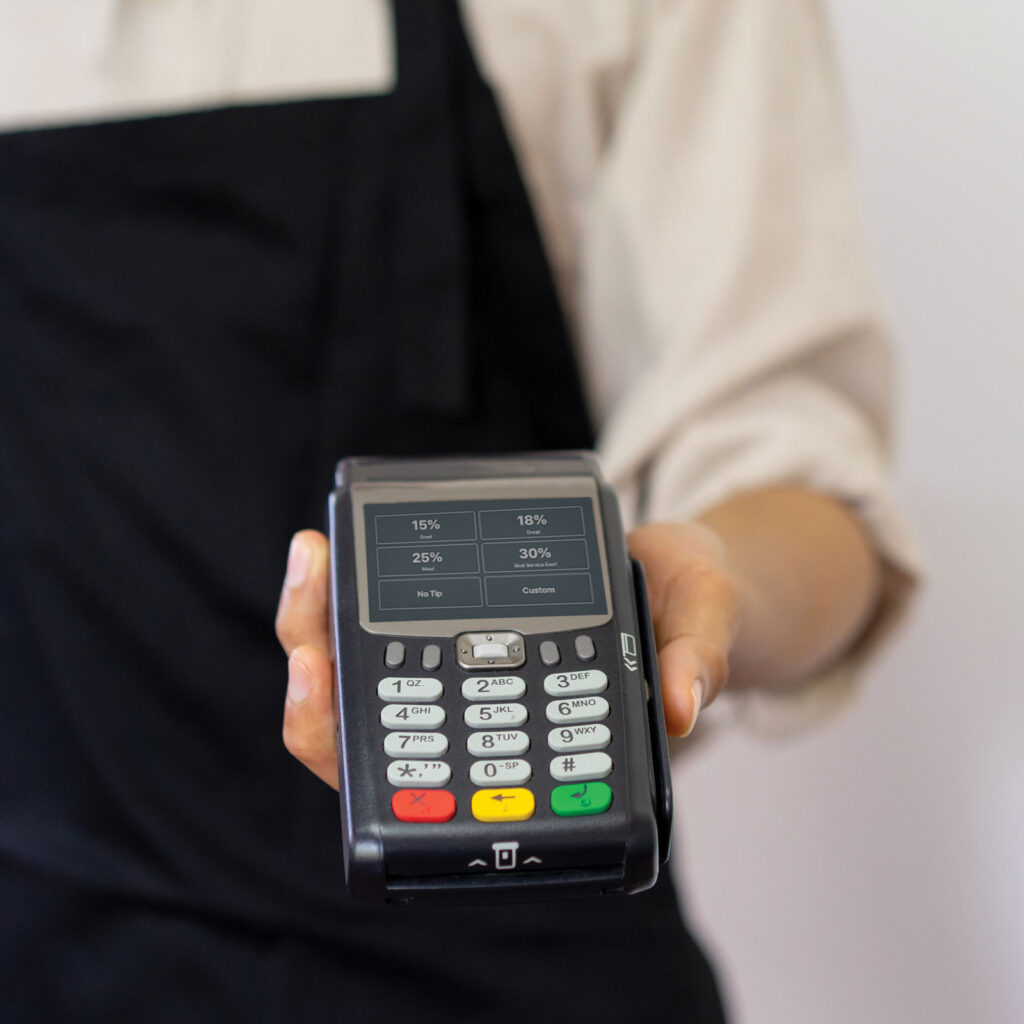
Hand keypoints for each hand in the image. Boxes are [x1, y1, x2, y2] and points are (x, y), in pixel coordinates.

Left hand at [275, 518, 740, 791]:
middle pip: (368, 735)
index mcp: (527, 742)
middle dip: (319, 694)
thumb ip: (696, 657)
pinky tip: (327, 550)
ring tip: (310, 563)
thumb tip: (680, 703)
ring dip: (314, 631)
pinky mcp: (445, 624)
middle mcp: (477, 717)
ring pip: (356, 680)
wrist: (671, 572)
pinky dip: (341, 597)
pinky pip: (375, 626)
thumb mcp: (703, 617)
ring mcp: (453, 672)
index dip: (374, 757)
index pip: (435, 780)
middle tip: (307, 641)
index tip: (333, 693)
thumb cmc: (681, 609)